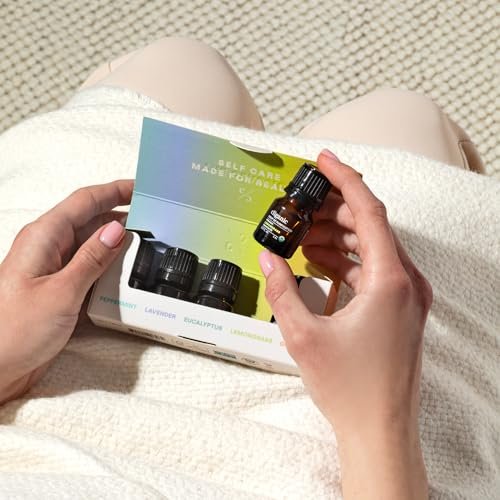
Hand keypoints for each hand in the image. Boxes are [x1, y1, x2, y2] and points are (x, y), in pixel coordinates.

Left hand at [0, 180, 132, 403]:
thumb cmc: (13, 332)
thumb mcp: (62, 292)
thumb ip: (92, 259)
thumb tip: (117, 230)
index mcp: (44, 238)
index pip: (85, 201)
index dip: (115, 190)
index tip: (140, 187)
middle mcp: (48, 248)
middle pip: (90, 220)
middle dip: (121, 215)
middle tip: (152, 216)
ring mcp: (54, 268)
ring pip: (92, 245)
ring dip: (117, 243)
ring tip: (146, 243)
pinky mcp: (60, 288)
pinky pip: (89, 268)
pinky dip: (109, 266)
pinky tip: (126, 273)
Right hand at [258, 150, 431, 498]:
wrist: (380, 430)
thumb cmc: (350, 388)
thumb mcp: (302, 335)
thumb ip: (281, 289)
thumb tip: (266, 256)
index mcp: (389, 280)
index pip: (368, 211)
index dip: (344, 179)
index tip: (323, 160)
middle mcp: (405, 282)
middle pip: (369, 224)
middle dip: (332, 209)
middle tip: (299, 204)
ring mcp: (406, 295)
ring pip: (370, 246)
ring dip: (336, 235)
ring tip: (301, 235)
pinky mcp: (399, 308)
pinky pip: (372, 268)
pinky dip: (345, 258)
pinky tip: (317, 260)